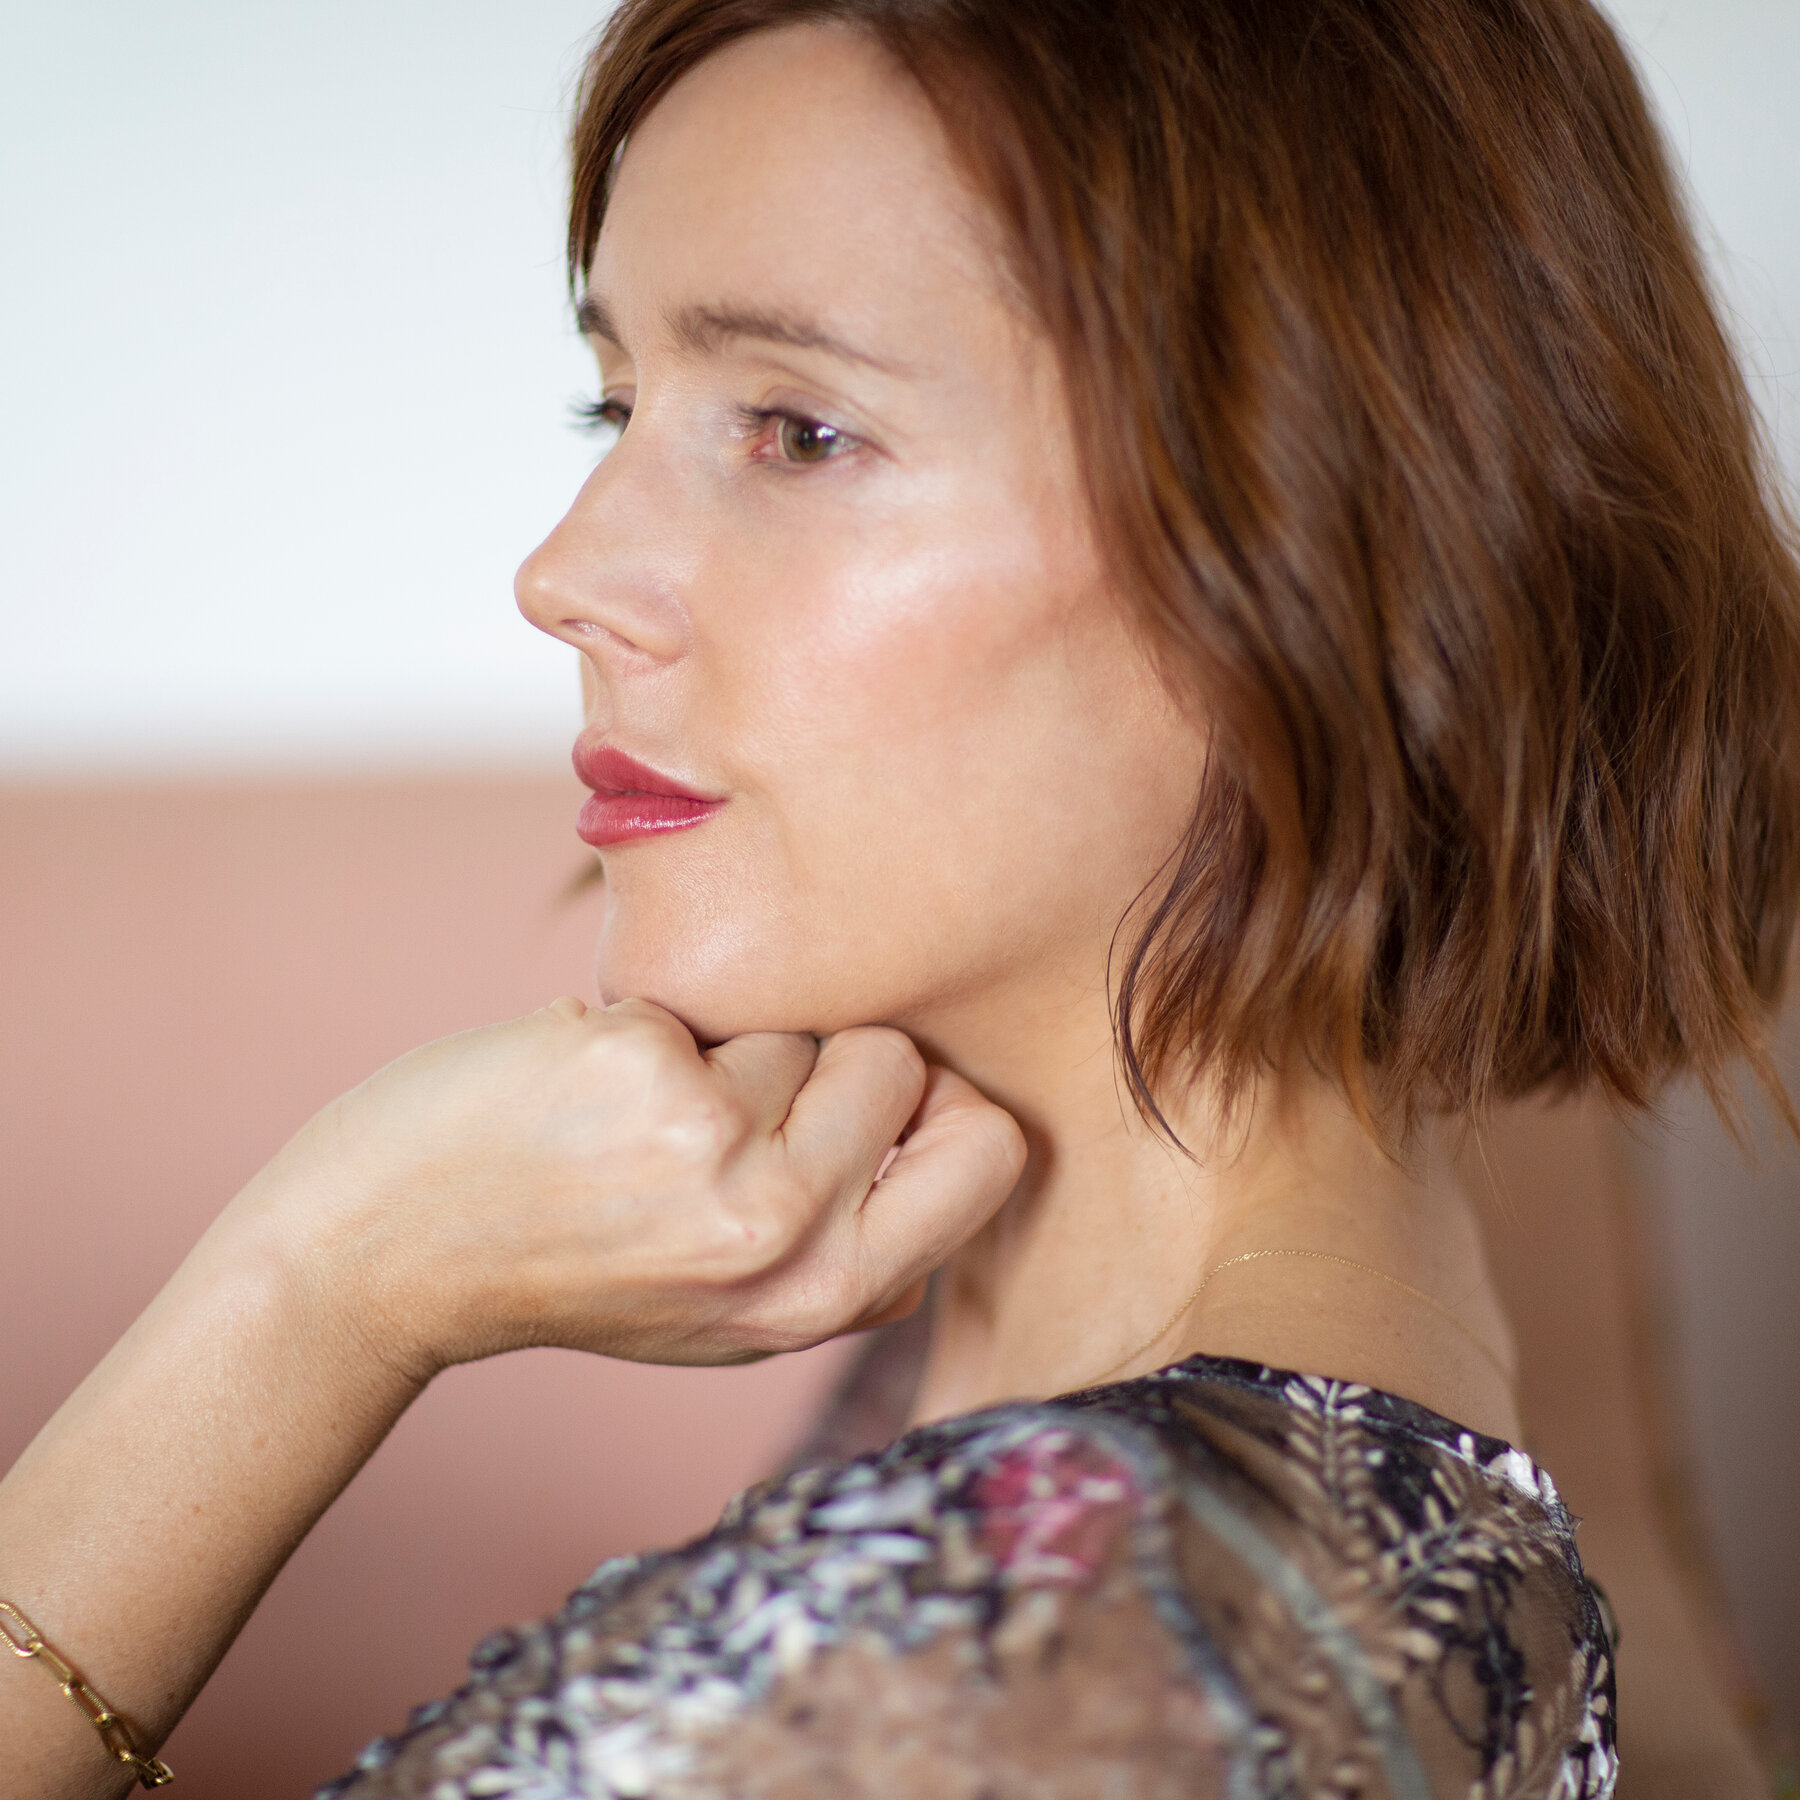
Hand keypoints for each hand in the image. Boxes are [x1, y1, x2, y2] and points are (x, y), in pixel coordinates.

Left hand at [228, 999, 1024, 1379]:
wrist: (386, 1255)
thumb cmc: (570, 1263)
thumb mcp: (738, 1303)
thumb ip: (850, 1233)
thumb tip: (952, 1108)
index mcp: (829, 1297)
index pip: (994, 1150)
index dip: (934, 1109)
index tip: (851, 1109)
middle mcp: (788, 1240)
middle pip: (902, 1059)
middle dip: (821, 1059)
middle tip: (720, 1117)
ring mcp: (718, 1156)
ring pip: (801, 1018)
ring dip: (724, 1044)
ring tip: (636, 1114)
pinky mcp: (646, 1073)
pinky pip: (707, 991)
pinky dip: (645, 1018)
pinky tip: (583, 1086)